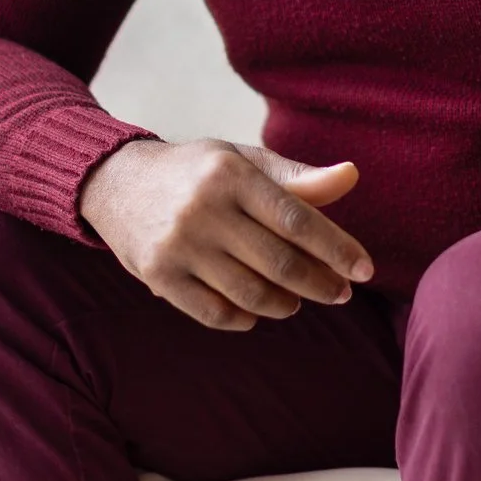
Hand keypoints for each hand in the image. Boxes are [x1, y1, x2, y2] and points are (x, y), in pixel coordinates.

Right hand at [78, 137, 375, 330]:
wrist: (115, 183)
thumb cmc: (197, 172)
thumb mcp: (243, 162)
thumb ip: (297, 177)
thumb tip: (351, 176)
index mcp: (231, 174)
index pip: (297, 219)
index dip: (337, 248)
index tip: (364, 271)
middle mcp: (203, 209)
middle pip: (278, 262)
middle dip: (319, 283)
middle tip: (339, 293)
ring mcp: (178, 245)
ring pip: (249, 293)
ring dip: (284, 304)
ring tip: (297, 299)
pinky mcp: (158, 276)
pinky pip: (214, 313)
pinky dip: (244, 318)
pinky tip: (258, 311)